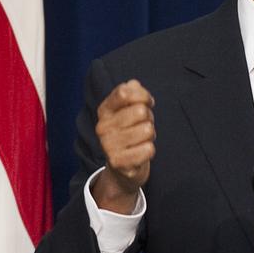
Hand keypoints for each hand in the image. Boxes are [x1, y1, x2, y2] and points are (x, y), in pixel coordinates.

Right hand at [90, 80, 155, 212]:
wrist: (122, 168)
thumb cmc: (130, 133)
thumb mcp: (129, 110)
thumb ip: (133, 93)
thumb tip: (134, 84)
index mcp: (104, 111)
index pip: (125, 92)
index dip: (143, 96)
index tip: (147, 103)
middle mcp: (102, 127)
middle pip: (141, 111)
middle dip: (149, 118)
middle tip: (143, 126)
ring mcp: (108, 146)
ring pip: (147, 130)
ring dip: (150, 136)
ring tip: (141, 140)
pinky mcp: (118, 162)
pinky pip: (148, 149)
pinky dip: (149, 150)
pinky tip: (140, 153)